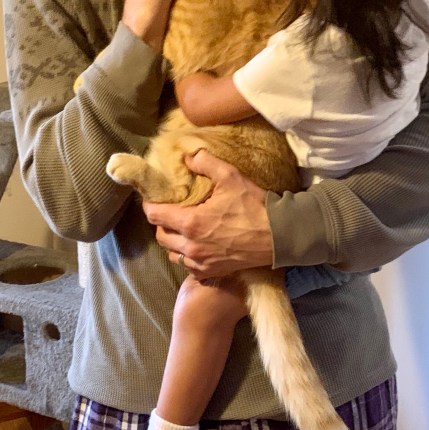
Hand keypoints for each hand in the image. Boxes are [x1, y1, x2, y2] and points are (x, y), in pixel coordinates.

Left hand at [144, 149, 272, 278]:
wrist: (277, 237)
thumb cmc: (253, 206)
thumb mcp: (230, 176)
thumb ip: (205, 162)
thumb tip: (188, 157)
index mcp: (191, 222)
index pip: (155, 215)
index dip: (151, 204)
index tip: (154, 198)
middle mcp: (191, 247)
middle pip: (160, 236)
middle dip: (161, 222)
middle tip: (171, 211)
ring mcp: (200, 262)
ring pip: (172, 253)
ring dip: (173, 241)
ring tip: (182, 229)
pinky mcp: (211, 272)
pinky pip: (187, 266)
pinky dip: (187, 256)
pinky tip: (197, 246)